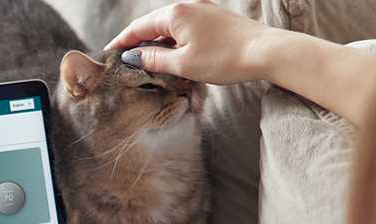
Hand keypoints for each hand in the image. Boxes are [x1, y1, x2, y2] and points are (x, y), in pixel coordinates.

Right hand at [106, 0, 274, 84]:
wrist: (266, 53)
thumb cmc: (225, 58)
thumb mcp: (182, 64)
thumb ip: (154, 60)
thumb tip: (134, 58)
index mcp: (175, 14)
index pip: (138, 28)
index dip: (122, 43)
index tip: (109, 55)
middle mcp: (188, 6)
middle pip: (153, 24)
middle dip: (138, 42)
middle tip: (124, 60)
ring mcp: (203, 10)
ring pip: (170, 27)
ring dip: (157, 43)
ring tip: (147, 62)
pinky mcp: (215, 19)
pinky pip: (186, 28)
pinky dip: (174, 41)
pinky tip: (173, 55)